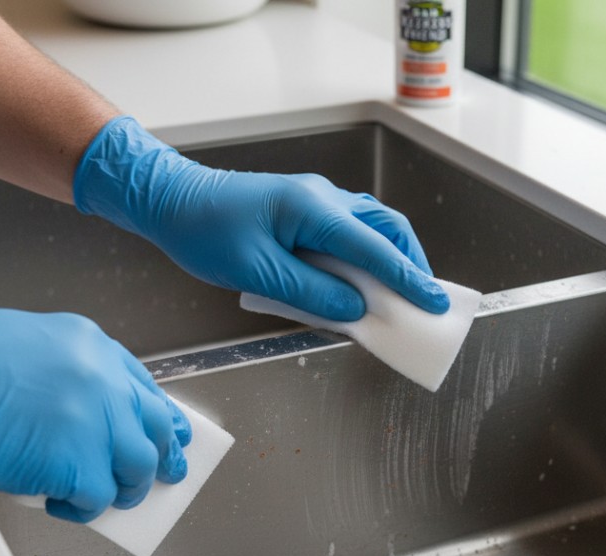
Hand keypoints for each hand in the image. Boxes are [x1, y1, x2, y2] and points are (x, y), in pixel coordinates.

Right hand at [0, 296, 190, 522]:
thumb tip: (80, 415)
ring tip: (101, 498)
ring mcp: (91, 419)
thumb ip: (63, 373)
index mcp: (87, 343)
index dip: (155, 415)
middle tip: (162, 477)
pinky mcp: (72, 461)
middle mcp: (100, 377)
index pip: (142, 384)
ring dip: (123, 487)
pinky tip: (61, 505)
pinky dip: (83, 509)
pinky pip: (98, 496)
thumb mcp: (21, 342)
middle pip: (154, 425)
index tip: (168, 434)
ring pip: (138, 466)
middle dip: (161, 456)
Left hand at [74, 116, 448, 321]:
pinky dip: (365, 255)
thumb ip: (312, 293)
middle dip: (411, 263)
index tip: (435, 303)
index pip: (375, 248)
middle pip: (387, 227)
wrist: (170, 199)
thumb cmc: (205, 232)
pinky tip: (360, 281)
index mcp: (313, 209)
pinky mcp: (304, 209)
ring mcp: (315, 199)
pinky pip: (349, 231)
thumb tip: (356, 308)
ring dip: (390, 258)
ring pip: (371, 226)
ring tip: (399, 294)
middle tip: (426, 299)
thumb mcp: (258, 273)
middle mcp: (323, 198)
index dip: (409, 279)